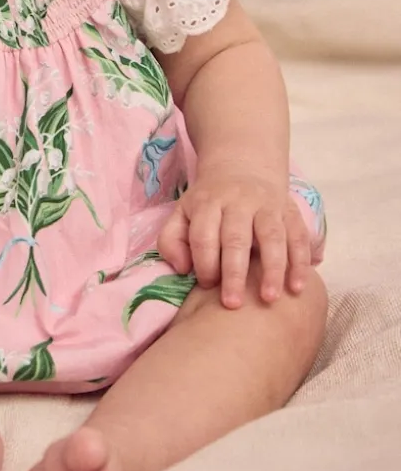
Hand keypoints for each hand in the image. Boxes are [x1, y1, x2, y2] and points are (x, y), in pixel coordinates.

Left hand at [157, 168, 311, 308]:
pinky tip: (297, 287)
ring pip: (272, 237)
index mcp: (208, 203)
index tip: (205, 286)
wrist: (243, 166)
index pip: (204, 235)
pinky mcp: (291, 211)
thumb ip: (172, 239)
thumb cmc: (209, 202)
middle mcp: (239, 202)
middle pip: (236, 238)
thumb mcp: (182, 212)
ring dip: (272, 269)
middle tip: (232, 304)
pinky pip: (299, 236)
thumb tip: (182, 268)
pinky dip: (300, 262)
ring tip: (269, 299)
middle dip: (234, 273)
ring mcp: (268, 206)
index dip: (203, 263)